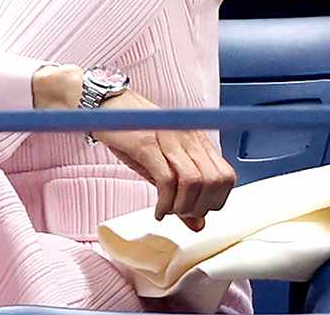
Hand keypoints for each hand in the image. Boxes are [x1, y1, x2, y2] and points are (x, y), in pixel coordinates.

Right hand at [90, 88, 235, 230]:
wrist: (104, 106)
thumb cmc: (132, 133)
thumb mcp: (160, 166)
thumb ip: (182, 195)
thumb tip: (198, 224)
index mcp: (196, 141)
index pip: (226, 176)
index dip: (216, 200)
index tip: (198, 211)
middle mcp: (188, 138)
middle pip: (213, 181)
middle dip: (200, 207)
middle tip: (182, 214)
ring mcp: (169, 139)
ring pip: (193, 182)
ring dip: (182, 206)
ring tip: (169, 211)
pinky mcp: (147, 144)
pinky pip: (166, 180)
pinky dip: (165, 202)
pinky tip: (158, 210)